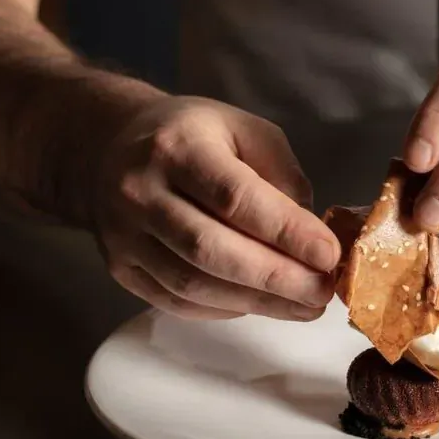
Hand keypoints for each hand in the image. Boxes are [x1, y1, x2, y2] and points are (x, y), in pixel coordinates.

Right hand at [92, 95, 340, 320]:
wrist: (110, 147)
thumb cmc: (191, 137)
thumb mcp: (245, 129)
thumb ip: (281, 175)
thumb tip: (310, 236)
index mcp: (177, 147)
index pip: (235, 197)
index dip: (286, 232)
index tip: (329, 254)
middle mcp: (141, 191)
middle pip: (211, 248)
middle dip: (276, 278)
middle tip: (322, 291)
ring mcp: (124, 235)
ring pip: (192, 284)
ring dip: (256, 302)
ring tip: (303, 305)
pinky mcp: (120, 268)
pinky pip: (176, 301)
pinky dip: (225, 309)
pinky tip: (259, 303)